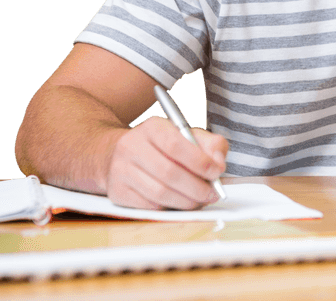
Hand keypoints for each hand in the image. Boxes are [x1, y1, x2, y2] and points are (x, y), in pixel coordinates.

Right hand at [104, 116, 228, 209]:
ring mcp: (121, 170)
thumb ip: (211, 145)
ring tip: (200, 200)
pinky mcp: (118, 192)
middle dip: (197, 188)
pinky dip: (170, 208)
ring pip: (159, 193)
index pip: (176, 145)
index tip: (217, 172)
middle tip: (213, 194)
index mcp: (152, 127)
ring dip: (186, 201)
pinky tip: (181, 203)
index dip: (199, 162)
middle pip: (169, 173)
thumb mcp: (189, 136)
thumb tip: (218, 164)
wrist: (121, 155)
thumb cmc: (163, 147)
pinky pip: (149, 206)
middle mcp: (132, 146)